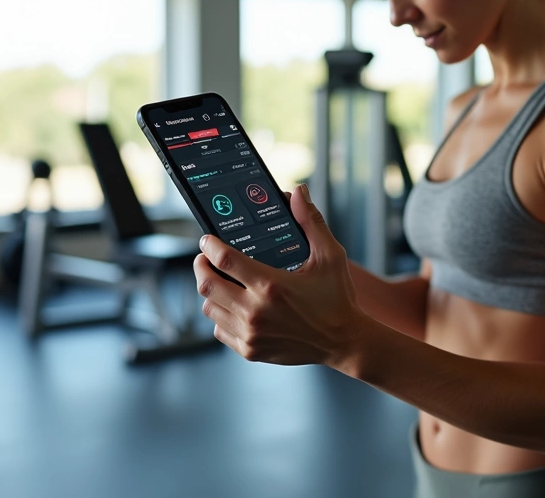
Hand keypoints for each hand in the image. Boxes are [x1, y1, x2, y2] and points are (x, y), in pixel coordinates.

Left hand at [194, 184, 365, 367]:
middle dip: (201, 266)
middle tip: (205, 258)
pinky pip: (219, 330)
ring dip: (210, 290)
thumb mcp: (330, 256)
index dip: (209, 245)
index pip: (224, 260)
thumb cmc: (337, 298)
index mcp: (272, 285)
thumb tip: (298, 193)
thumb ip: (311, 222)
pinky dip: (220, 315)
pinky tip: (232, 305)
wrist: (344, 341)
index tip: (207, 239)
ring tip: (220, 280)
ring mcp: (251, 334)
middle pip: (207, 284)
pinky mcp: (250, 351)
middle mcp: (256, 311)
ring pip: (210, 307)